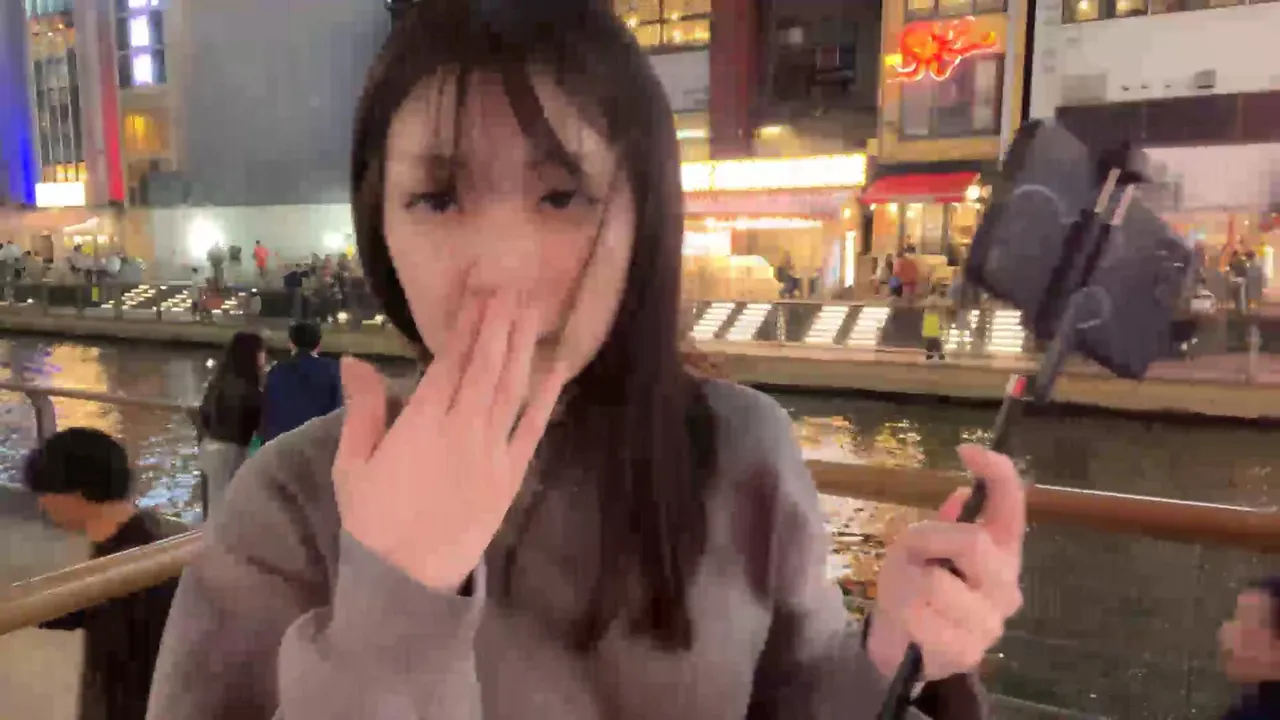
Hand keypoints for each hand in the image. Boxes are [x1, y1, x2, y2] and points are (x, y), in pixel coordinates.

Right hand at [333, 290, 566, 590]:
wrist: (407, 579)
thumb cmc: (372, 520)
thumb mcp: (352, 464)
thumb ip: (362, 410)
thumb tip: (354, 361)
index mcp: (421, 422)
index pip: (451, 360)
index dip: (468, 321)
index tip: (479, 289)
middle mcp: (463, 429)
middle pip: (487, 364)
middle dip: (500, 321)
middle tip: (512, 283)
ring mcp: (492, 451)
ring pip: (511, 387)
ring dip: (522, 345)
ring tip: (531, 309)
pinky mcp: (511, 475)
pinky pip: (532, 428)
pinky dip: (545, 396)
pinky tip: (556, 366)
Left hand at [867, 445, 1025, 680]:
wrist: (902, 645)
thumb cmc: (914, 586)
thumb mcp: (919, 546)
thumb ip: (942, 524)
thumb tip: (960, 494)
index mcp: (1001, 552)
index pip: (1011, 505)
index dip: (996, 472)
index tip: (967, 450)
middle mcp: (1006, 585)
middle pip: (973, 543)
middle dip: (929, 542)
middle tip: (912, 558)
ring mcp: (990, 621)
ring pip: (935, 582)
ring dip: (906, 583)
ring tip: (908, 597)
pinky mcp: (968, 651)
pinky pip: (920, 617)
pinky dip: (902, 613)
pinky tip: (908, 624)